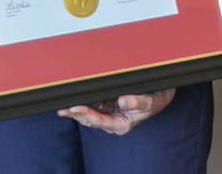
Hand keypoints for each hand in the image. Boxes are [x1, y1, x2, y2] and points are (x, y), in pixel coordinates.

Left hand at [57, 89, 174, 135]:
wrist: (159, 95)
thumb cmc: (154, 99)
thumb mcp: (149, 101)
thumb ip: (136, 102)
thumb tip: (122, 101)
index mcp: (121, 125)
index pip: (100, 121)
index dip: (86, 115)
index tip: (75, 108)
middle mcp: (113, 122)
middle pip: (90, 120)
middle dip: (75, 114)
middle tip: (61, 108)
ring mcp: (110, 115)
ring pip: (89, 114)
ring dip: (76, 110)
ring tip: (62, 105)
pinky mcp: (108, 107)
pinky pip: (92, 106)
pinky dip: (83, 103)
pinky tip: (73, 99)